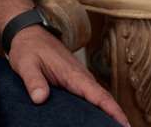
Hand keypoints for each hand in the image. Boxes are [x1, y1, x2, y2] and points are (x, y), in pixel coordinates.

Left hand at [7, 26, 130, 126]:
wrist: (29, 32)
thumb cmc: (29, 47)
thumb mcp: (26, 64)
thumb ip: (34, 81)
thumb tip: (40, 98)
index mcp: (73, 74)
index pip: (98, 95)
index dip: (113, 110)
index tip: (125, 124)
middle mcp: (81, 77)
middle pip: (104, 99)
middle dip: (115, 116)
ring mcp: (79, 78)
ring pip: (98, 98)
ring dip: (108, 113)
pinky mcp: (75, 80)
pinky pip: (90, 96)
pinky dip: (98, 107)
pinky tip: (95, 119)